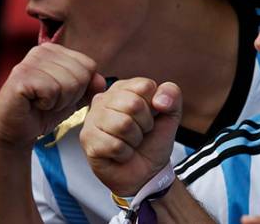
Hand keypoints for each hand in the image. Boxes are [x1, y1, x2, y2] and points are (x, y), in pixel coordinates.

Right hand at [0, 43, 104, 149]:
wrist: (15, 130)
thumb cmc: (43, 111)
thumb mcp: (73, 98)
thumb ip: (89, 87)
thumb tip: (101, 81)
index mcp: (55, 50)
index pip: (89, 65)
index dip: (81, 88)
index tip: (61, 95)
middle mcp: (41, 50)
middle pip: (81, 74)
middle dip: (71, 96)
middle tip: (50, 102)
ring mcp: (29, 62)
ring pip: (69, 83)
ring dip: (59, 102)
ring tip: (42, 103)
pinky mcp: (21, 77)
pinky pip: (53, 90)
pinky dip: (48, 104)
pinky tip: (34, 104)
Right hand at [80, 78, 181, 196]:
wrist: (146, 172)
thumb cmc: (153, 140)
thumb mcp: (171, 114)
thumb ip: (171, 95)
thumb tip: (159, 100)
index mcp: (123, 88)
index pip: (144, 86)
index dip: (155, 106)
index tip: (151, 116)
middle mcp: (103, 99)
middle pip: (134, 104)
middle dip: (145, 124)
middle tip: (140, 132)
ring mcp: (92, 119)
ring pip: (123, 124)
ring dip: (135, 139)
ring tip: (130, 142)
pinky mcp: (87, 140)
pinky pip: (115, 145)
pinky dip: (125, 153)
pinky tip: (121, 153)